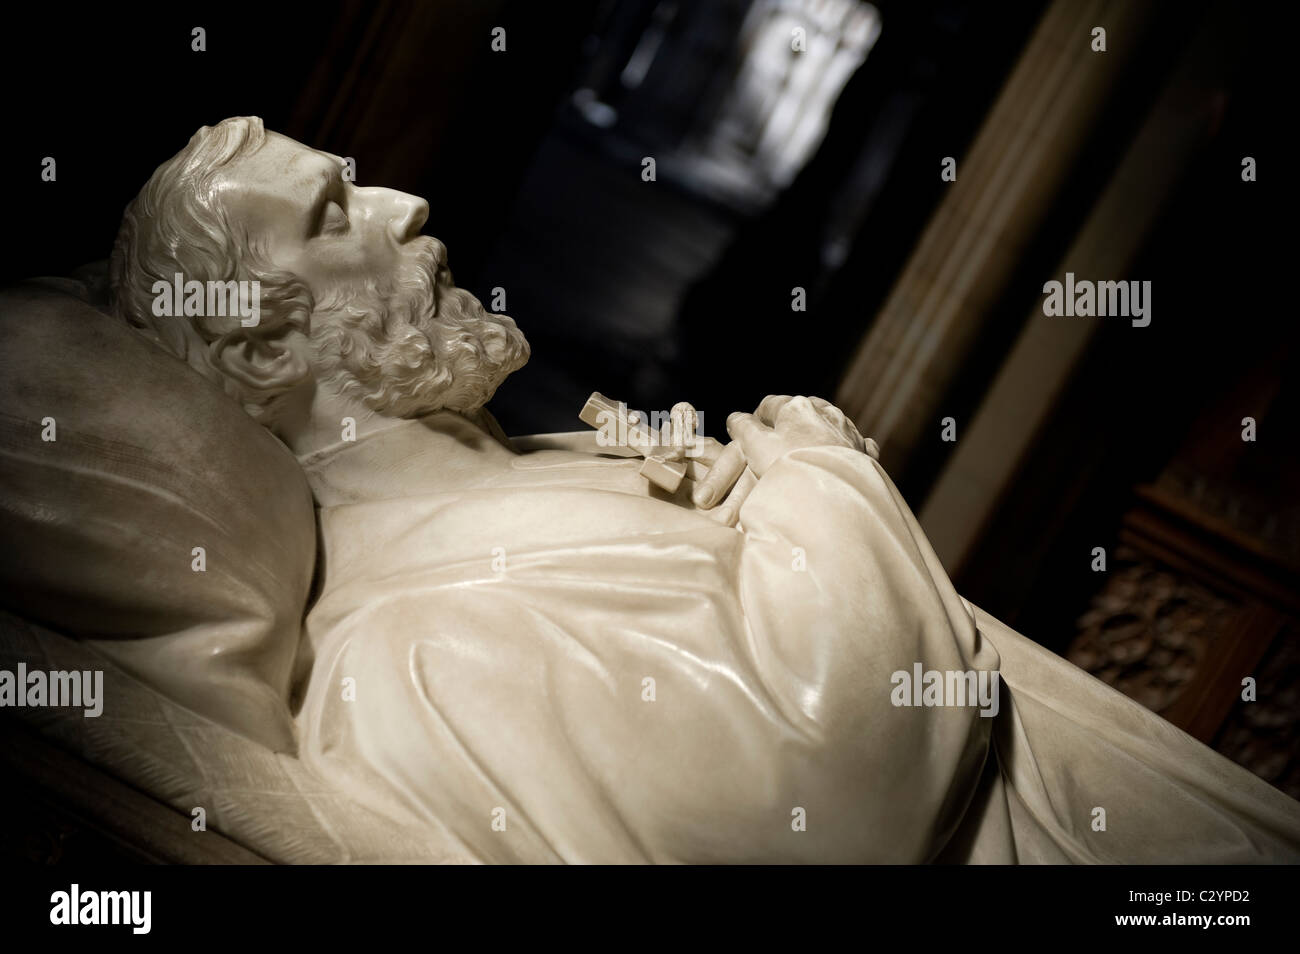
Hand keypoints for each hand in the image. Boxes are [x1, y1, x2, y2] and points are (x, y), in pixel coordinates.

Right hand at [724, 395, 870, 478]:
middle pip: (801, 412)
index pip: (770, 404)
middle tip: (776, 447)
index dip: (756, 419)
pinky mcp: (864, 452)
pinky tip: (839, 460)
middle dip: (788, 425)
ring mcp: (848, 431)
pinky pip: (853, 444)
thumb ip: (743, 428)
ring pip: (828, 425)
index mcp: (797, 407)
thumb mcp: (756, 447)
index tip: (750, 435)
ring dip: (817, 434)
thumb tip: (735, 418)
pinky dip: (844, 448)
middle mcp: (826, 412)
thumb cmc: (791, 469)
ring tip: (806, 455)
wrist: (835, 498)